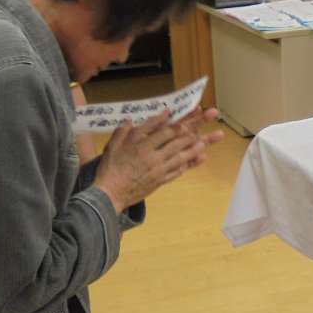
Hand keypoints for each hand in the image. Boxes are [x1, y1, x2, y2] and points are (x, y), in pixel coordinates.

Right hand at [94, 109, 220, 211]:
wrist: (110, 193)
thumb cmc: (110, 167)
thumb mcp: (113, 144)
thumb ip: (124, 130)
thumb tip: (131, 119)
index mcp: (140, 145)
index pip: (163, 132)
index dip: (175, 124)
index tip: (184, 119)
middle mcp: (152, 156)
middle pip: (175, 143)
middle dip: (189, 135)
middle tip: (200, 128)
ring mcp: (158, 170)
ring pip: (179, 157)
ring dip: (192, 150)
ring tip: (203, 143)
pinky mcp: (160, 181)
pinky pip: (176, 172)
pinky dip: (186, 166)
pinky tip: (194, 161)